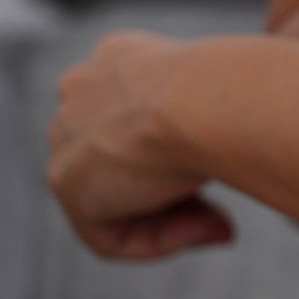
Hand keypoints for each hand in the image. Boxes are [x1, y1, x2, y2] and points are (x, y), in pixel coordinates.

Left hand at [46, 30, 230, 259]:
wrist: (205, 95)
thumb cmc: (232, 87)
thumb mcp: (222, 95)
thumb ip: (203, 126)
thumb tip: (211, 169)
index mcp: (119, 58)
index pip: (139, 118)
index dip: (184, 153)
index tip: (227, 169)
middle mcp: (83, 89)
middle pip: (124, 163)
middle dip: (174, 196)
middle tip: (225, 217)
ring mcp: (66, 133)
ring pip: (116, 201)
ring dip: (171, 221)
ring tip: (220, 226)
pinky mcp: (66, 180)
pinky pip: (108, 234)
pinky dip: (157, 240)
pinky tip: (198, 227)